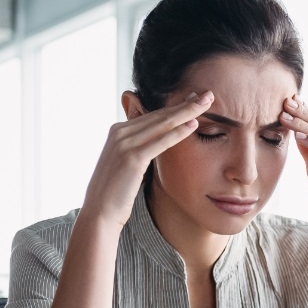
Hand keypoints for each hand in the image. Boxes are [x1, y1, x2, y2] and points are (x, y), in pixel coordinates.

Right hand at [82, 91, 213, 227]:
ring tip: (207, 102)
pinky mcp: (132, 158)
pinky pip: (160, 141)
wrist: (100, 213)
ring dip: (187, 112)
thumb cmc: (117, 193)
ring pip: (162, 123)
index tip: (195, 98)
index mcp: (119, 131)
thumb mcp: (128, 165)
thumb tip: (157, 144)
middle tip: (208, 94)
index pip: (153, 115)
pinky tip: (194, 125)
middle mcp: (119, 132)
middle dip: (186, 103)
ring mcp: (124, 143)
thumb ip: (140, 150)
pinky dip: (178, 132)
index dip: (176, 106)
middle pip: (160, 114)